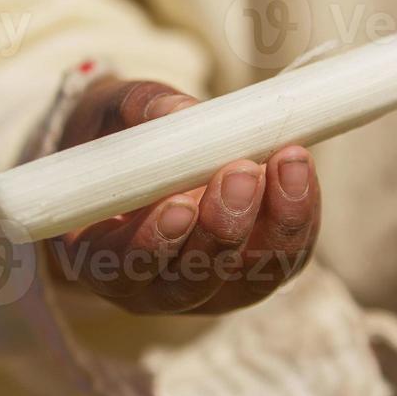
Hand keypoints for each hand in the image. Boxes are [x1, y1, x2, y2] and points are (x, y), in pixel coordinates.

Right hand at [47, 77, 320, 313]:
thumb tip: (181, 112)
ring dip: (274, 222)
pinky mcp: (253, 272)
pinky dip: (298, 215)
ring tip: (288, 161)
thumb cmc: (117, 135)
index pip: (122, 270)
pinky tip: (299, 168)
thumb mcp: (113, 112)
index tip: (179, 205)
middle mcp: (151, 285)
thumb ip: (140, 109)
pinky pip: (284, 258)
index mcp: (97, 255)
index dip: (153, 245)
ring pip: (248, 278)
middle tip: (242, 172)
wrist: (145, 151)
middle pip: (192, 281)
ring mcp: (207, 285)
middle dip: (223, 229)